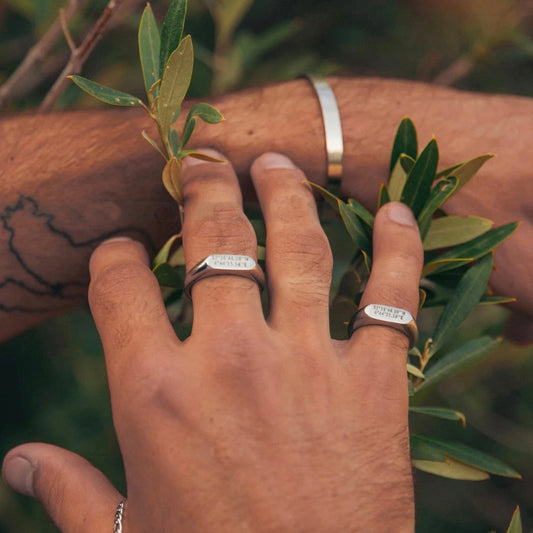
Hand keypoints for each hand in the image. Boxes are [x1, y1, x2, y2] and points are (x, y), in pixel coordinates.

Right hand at [2, 151, 422, 531]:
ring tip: (276, 164)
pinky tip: (395, 212)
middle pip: (215, 242)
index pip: (120, 287)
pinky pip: (390, 299)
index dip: (117, 257)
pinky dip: (398, 249)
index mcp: (156, 394)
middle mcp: (230, 361)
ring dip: (286, 196)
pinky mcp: (373, 385)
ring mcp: (306, 365)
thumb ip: (70, 493)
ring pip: (298, 248)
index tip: (125, 249)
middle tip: (207, 160)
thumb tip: (18, 465)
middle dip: (206, 190)